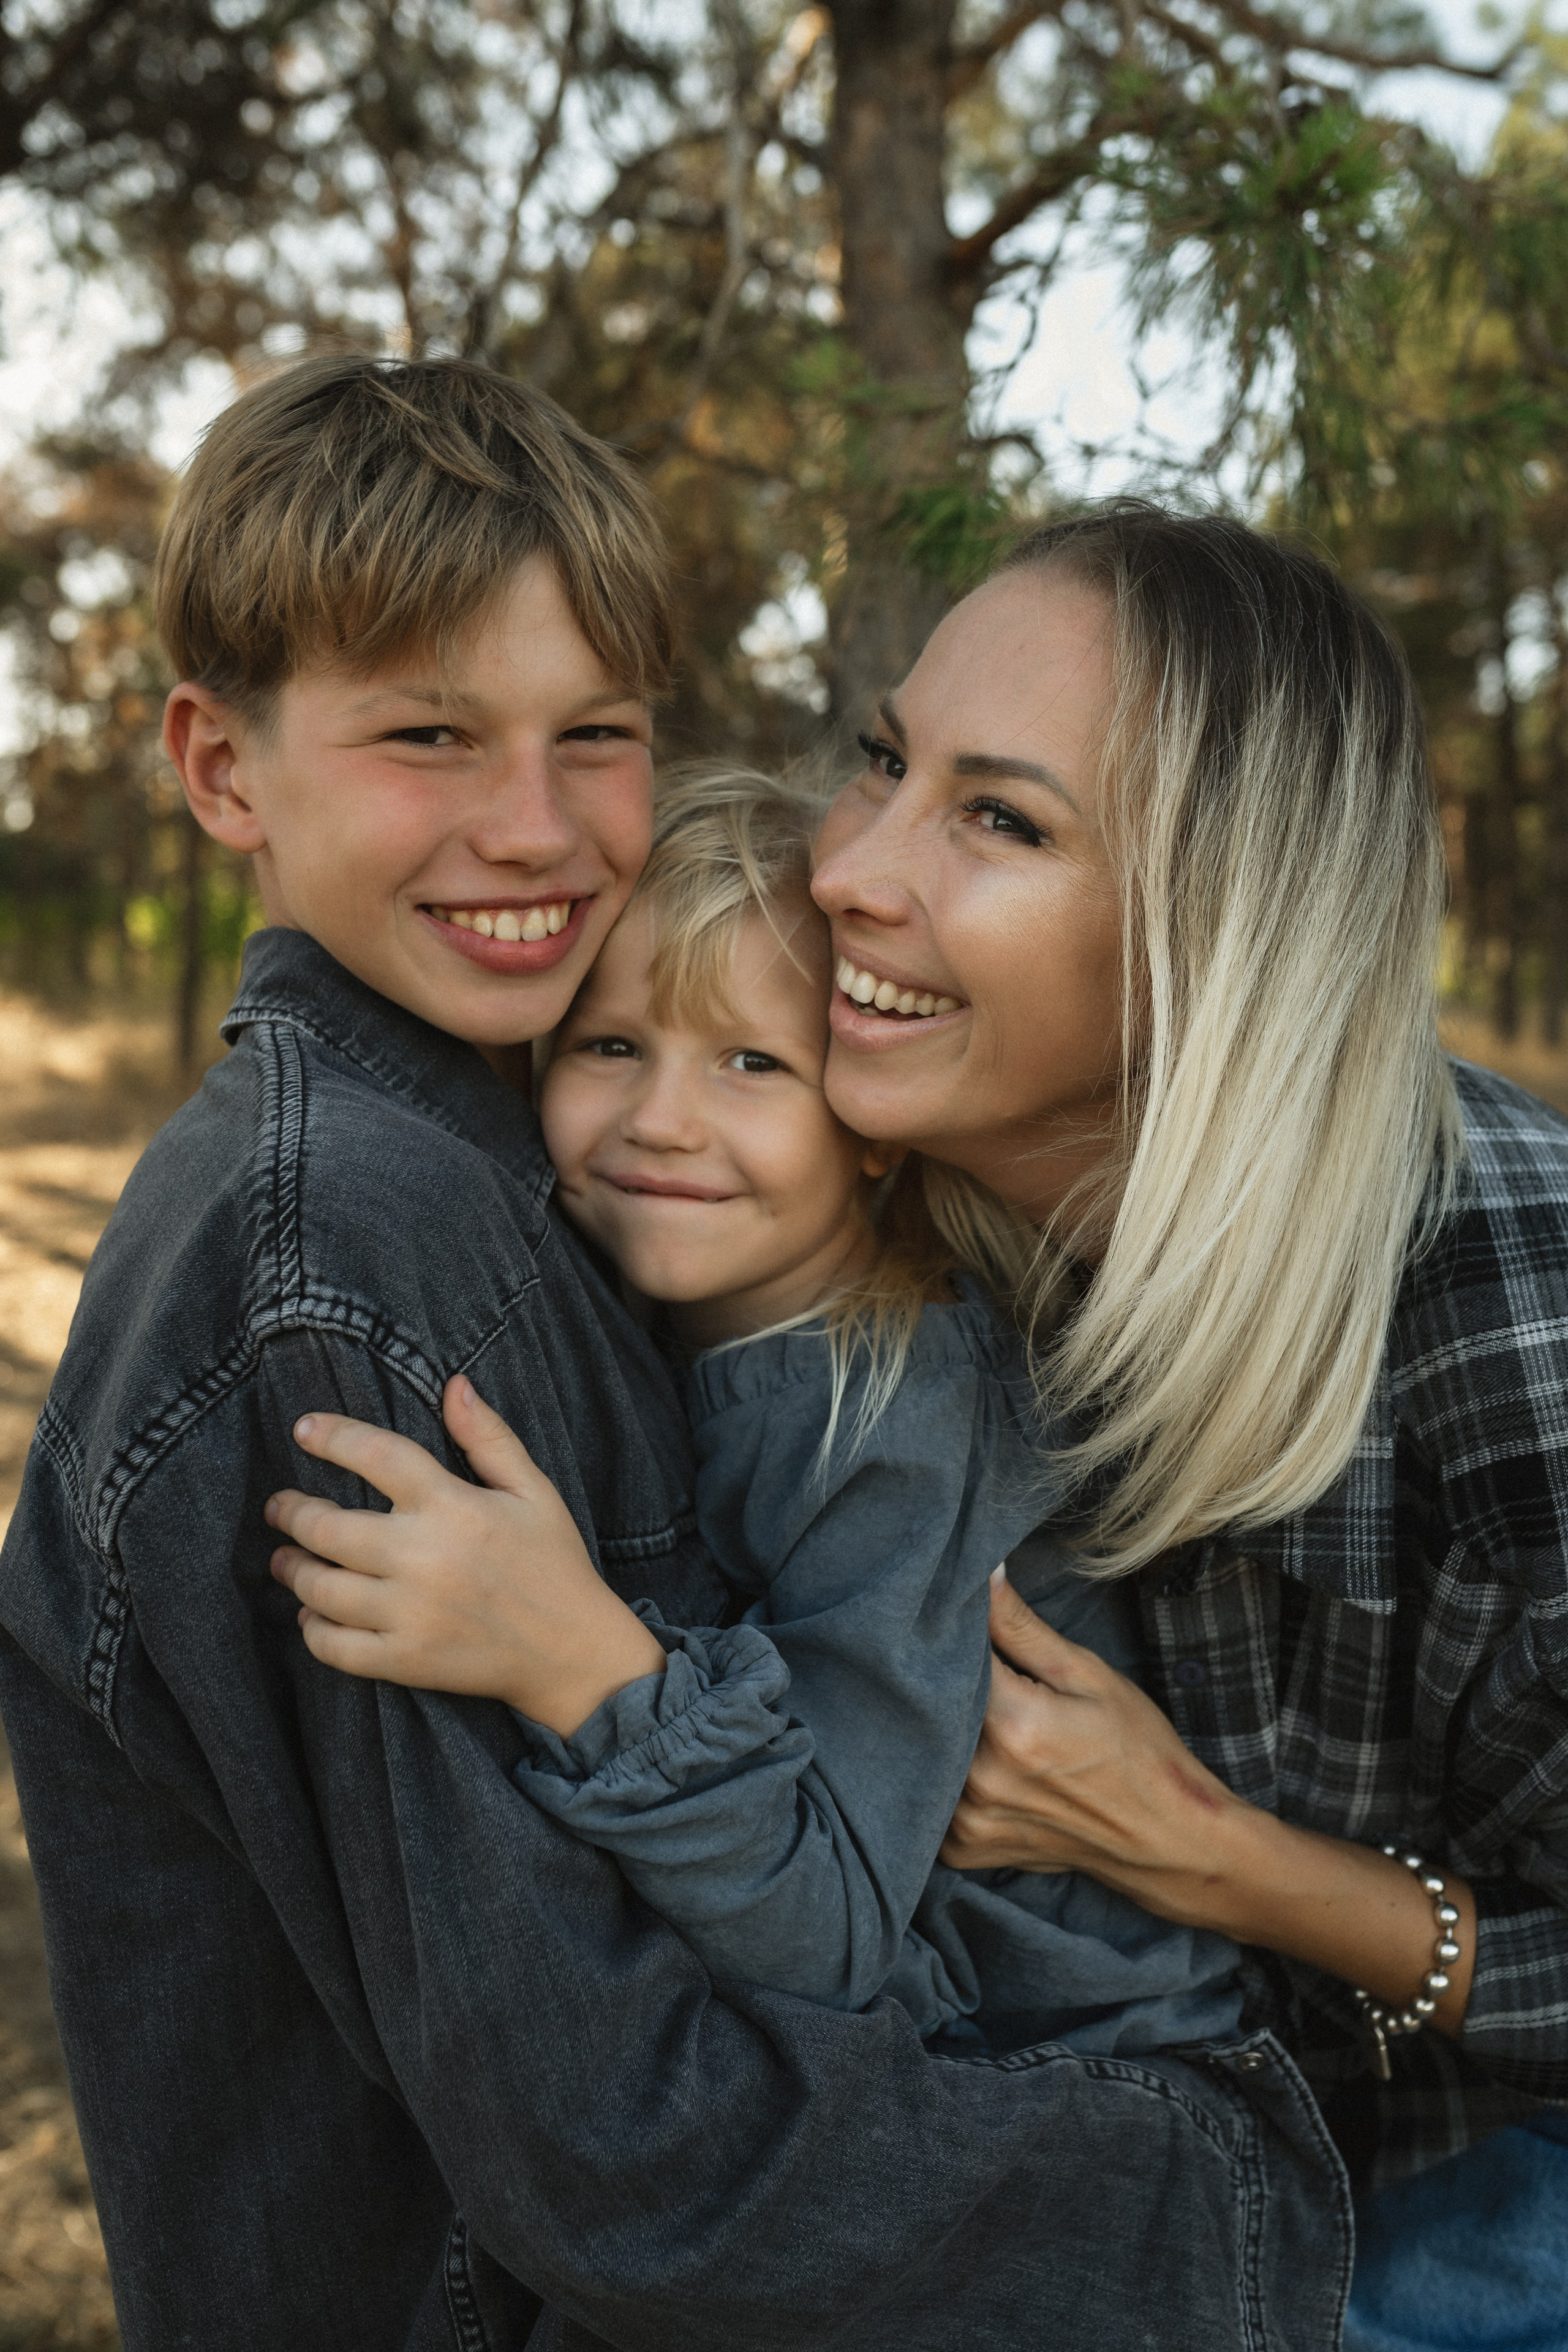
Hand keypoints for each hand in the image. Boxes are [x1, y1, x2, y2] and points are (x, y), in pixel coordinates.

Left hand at [266, 1375, 667, 1736]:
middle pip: (328, 1528)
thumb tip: (453, 1384)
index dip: (332, 1437)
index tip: (303, 1430)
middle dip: (292, 1512)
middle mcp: (424, 1558)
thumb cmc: (554, 1563)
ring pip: (322, 1589)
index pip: (375, 1456)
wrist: (574, 1652)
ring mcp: (411, 1614)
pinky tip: (310, 1618)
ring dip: (293, 1571)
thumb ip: (488, 1437)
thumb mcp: (533, 1490)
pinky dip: (313, 1632)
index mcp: (454, 1507)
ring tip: (284, 1560)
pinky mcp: (406, 1661)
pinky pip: (336, 1648)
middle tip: (279, 1505)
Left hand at [939, 1571, 1244, 1922]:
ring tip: (987, 1719)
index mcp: (1011, 1723)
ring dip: (942, 1729)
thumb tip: (979, 1572)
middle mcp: (980, 1775)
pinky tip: (983, 1764)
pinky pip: (934, 1799)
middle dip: (946, 1681)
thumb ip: (1020, 1626)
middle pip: (931, 1705)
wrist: (1165, 1837)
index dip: (955, 1633)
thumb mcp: (1086, 1673)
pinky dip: (949, 1777)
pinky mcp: (966, 1849)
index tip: (964, 1622)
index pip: (949, 1655)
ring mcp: (969, 1819)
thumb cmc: (1136, 1748)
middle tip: (986, 1676)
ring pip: (928, 1750)